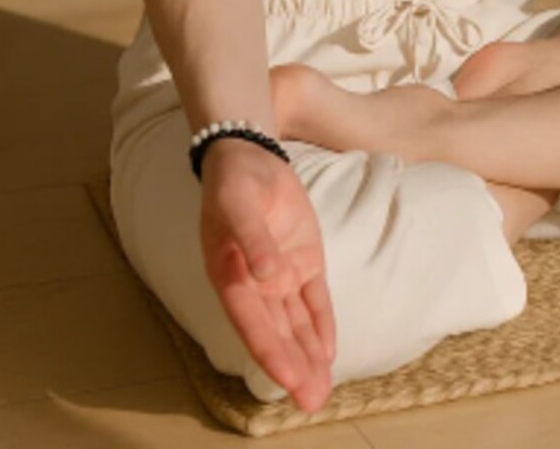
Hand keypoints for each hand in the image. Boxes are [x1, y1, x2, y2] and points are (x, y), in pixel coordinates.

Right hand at [199, 139, 336, 411]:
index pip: (254, 323)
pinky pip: (313, 298)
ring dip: (308, 354)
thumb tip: (264, 276)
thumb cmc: (235, 182)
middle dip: (294, 368)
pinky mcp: (303, 259)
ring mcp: (280, 274)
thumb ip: (252, 239)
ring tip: (320, 390)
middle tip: (312, 402)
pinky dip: (320, 324)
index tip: (290, 380)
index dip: (272, 353)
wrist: (249, 157)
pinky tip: (327, 352)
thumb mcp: (239, 203)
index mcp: (232, 276)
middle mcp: (256, 284)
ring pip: (296, 323)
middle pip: (277, 332)